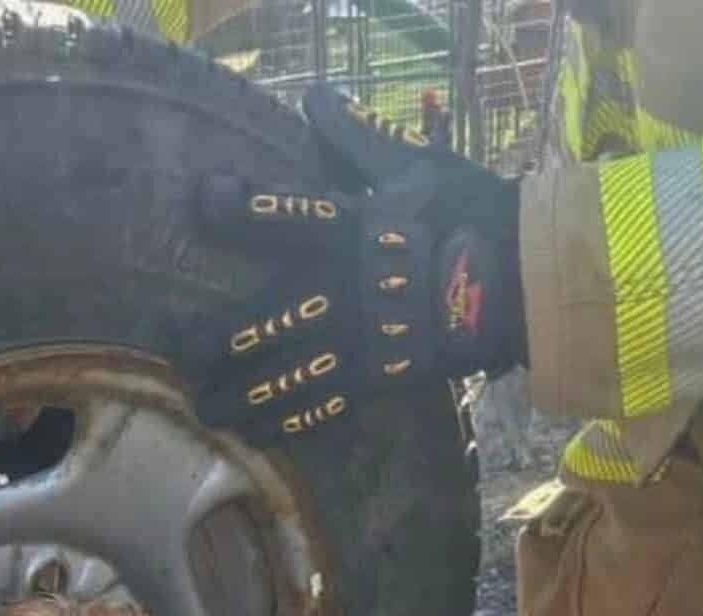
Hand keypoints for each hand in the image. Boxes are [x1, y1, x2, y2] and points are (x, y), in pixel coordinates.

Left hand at [176, 85, 526, 443]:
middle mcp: (346, 288)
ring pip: (287, 373)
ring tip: (203, 408)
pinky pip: (326, 406)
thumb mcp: (415, 168)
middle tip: (175, 349)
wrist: (527, 279)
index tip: (205, 201)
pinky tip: (253, 433)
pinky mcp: (380, 376)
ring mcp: (362, 339)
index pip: (289, 214)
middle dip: (215, 337)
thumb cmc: (468, 214)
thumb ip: (357, 139)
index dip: (243, 207)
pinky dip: (288, 422)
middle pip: (267, 316)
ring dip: (240, 393)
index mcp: (354, 230)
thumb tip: (313, 96)